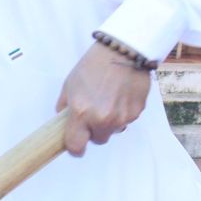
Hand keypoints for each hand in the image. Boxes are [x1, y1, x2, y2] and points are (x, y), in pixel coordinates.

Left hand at [55, 41, 150, 156]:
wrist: (122, 52)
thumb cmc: (93, 66)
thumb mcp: (69, 85)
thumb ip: (65, 107)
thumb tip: (64, 120)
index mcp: (81, 113)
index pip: (76, 146)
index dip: (75, 148)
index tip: (75, 145)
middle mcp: (102, 119)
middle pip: (98, 140)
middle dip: (94, 131)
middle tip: (93, 114)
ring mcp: (122, 117)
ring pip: (113, 130)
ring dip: (109, 122)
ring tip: (108, 101)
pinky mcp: (137, 112)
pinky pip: (127, 120)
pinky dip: (123, 113)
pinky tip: (119, 96)